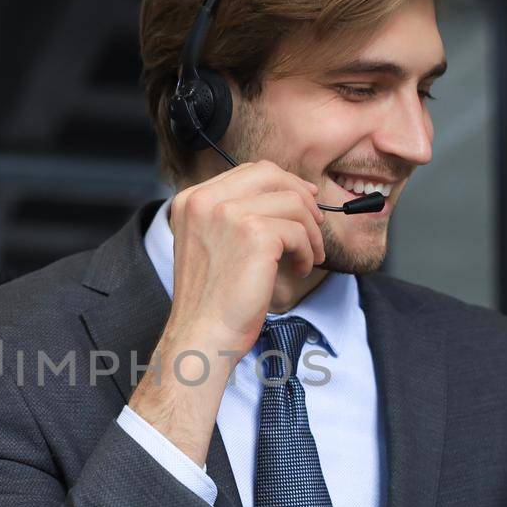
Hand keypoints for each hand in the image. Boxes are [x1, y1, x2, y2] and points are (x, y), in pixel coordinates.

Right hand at [166, 159, 325, 357]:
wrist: (203, 334)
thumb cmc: (211, 299)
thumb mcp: (212, 243)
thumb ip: (236, 214)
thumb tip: (289, 193)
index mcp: (192, 200)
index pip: (247, 172)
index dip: (282, 183)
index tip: (303, 200)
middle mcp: (205, 200)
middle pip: (271, 175)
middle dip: (301, 197)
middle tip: (315, 224)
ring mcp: (228, 214)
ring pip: (292, 202)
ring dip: (310, 231)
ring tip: (308, 256)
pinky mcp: (254, 233)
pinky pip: (298, 231)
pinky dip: (307, 251)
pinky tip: (300, 269)